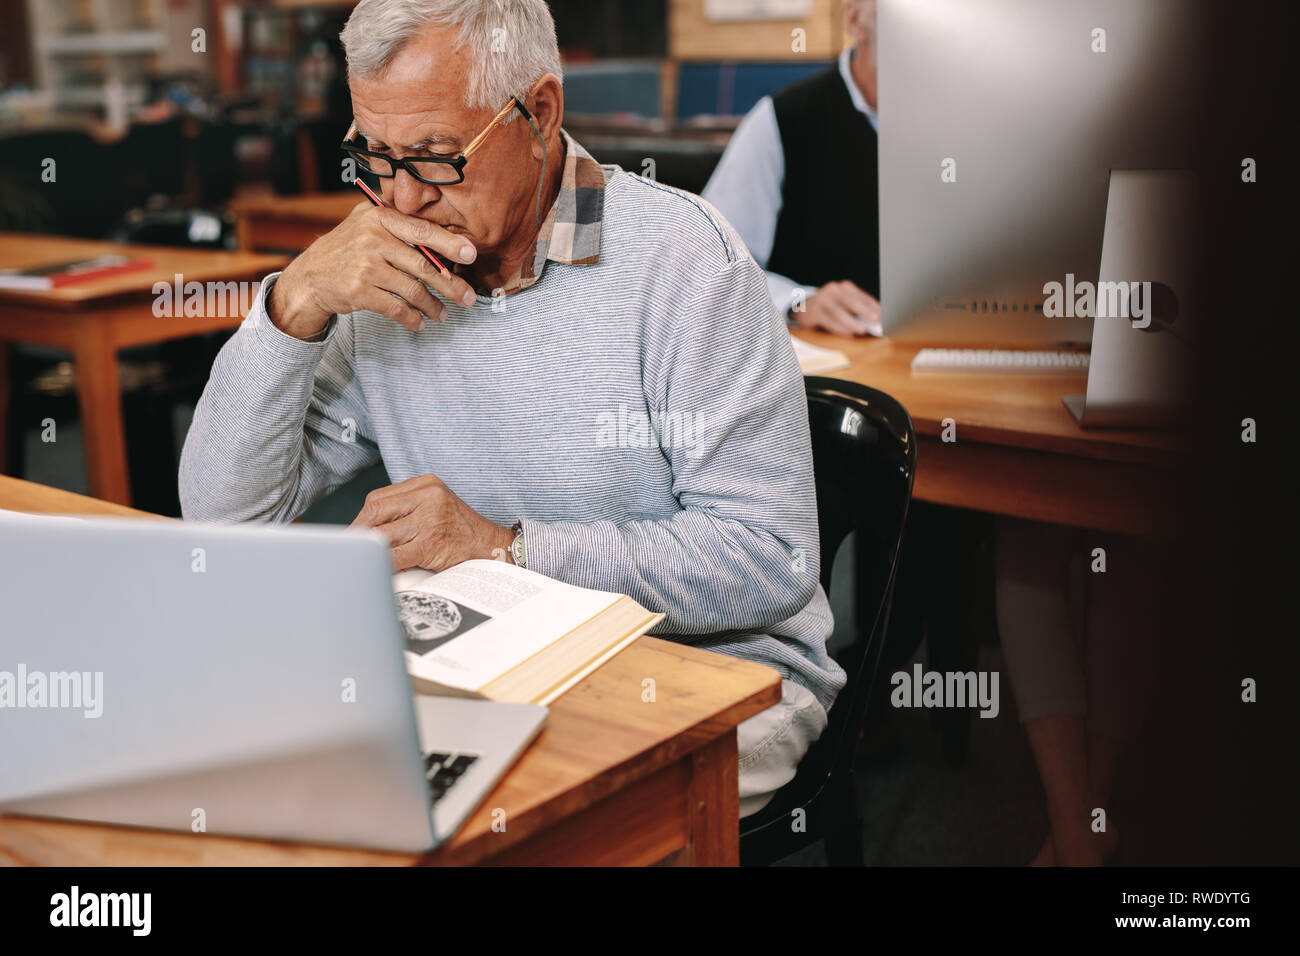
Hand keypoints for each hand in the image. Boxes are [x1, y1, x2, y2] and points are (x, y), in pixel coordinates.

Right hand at [268, 202, 481, 338]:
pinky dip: (412, 318)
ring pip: (413, 290)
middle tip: (468, 298)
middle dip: (450, 284)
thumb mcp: (366, 223)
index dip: (450, 243)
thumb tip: (448, 237)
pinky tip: (420, 323)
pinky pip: (396, 308)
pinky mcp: (359, 291)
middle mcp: (372, 238)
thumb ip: (399, 223)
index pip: (422, 230)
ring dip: (433, 306)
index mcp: (379, 217)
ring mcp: (365, 266)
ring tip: (443, 314)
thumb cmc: (347, 249)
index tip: (471, 255)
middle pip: (423, 265)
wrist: (309, 277)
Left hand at [350, 474, 514, 571]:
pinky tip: (375, 571)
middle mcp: (428, 496)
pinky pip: (395, 556)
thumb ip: (407, 510)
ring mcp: (430, 519)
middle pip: (375, 511)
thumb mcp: (436, 507)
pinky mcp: (431, 542)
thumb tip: (366, 530)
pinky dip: (380, 565)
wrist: (492, 548)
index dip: (361, 519)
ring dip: (366, 551)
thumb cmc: (461, 532)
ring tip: (358, 562)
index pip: (378, 498)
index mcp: (427, 484)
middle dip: (357, 533)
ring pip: (382, 534)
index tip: (352, 536)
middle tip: (348, 551)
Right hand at [790, 280, 880, 336]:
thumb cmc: (829, 309)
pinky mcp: (814, 312)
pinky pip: (828, 320)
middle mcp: (833, 290)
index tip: (885, 316)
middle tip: (876, 320)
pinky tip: (847, 333)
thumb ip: (858, 311)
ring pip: (839, 311)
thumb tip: (876, 320)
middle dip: (865, 311)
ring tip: (862, 330)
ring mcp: (822, 300)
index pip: (862, 297)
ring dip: (852, 322)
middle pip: (851, 301)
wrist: (803, 308)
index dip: (874, 307)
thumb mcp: (843, 305)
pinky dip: (839, 327)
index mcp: (844, 287)